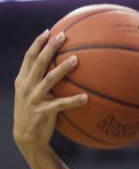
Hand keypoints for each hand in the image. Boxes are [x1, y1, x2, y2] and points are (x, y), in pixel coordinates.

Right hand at [13, 30, 86, 156]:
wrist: (27, 137)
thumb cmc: (34, 113)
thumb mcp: (32, 95)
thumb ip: (40, 82)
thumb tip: (59, 69)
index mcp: (23, 80)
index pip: (29, 57)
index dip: (38, 43)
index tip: (48, 31)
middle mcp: (27, 87)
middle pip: (38, 62)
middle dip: (50, 47)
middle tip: (63, 36)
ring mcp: (34, 99)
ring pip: (49, 79)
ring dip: (62, 68)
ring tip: (76, 59)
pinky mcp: (43, 112)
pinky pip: (61, 104)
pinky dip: (73, 101)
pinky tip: (86, 98)